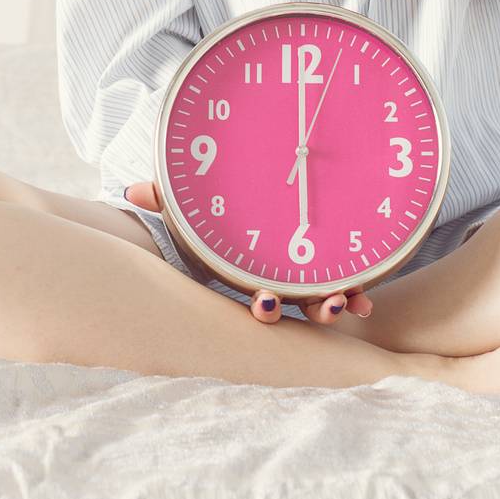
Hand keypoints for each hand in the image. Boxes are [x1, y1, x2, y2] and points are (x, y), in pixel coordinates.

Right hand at [122, 181, 373, 325]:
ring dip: (333, 307)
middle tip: (326, 304)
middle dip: (309, 312)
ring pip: (321, 303)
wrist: (267, 186)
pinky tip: (365, 295)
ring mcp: (304, 277)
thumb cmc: (218, 214)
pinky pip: (347, 280)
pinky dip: (358, 289)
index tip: (265, 303)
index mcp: (244, 274)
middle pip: (296, 308)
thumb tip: (133, 190)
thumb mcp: (194, 209)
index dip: (263, 306)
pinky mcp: (332, 262)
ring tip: (345, 300)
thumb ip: (168, 199)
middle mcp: (275, 284)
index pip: (255, 297)